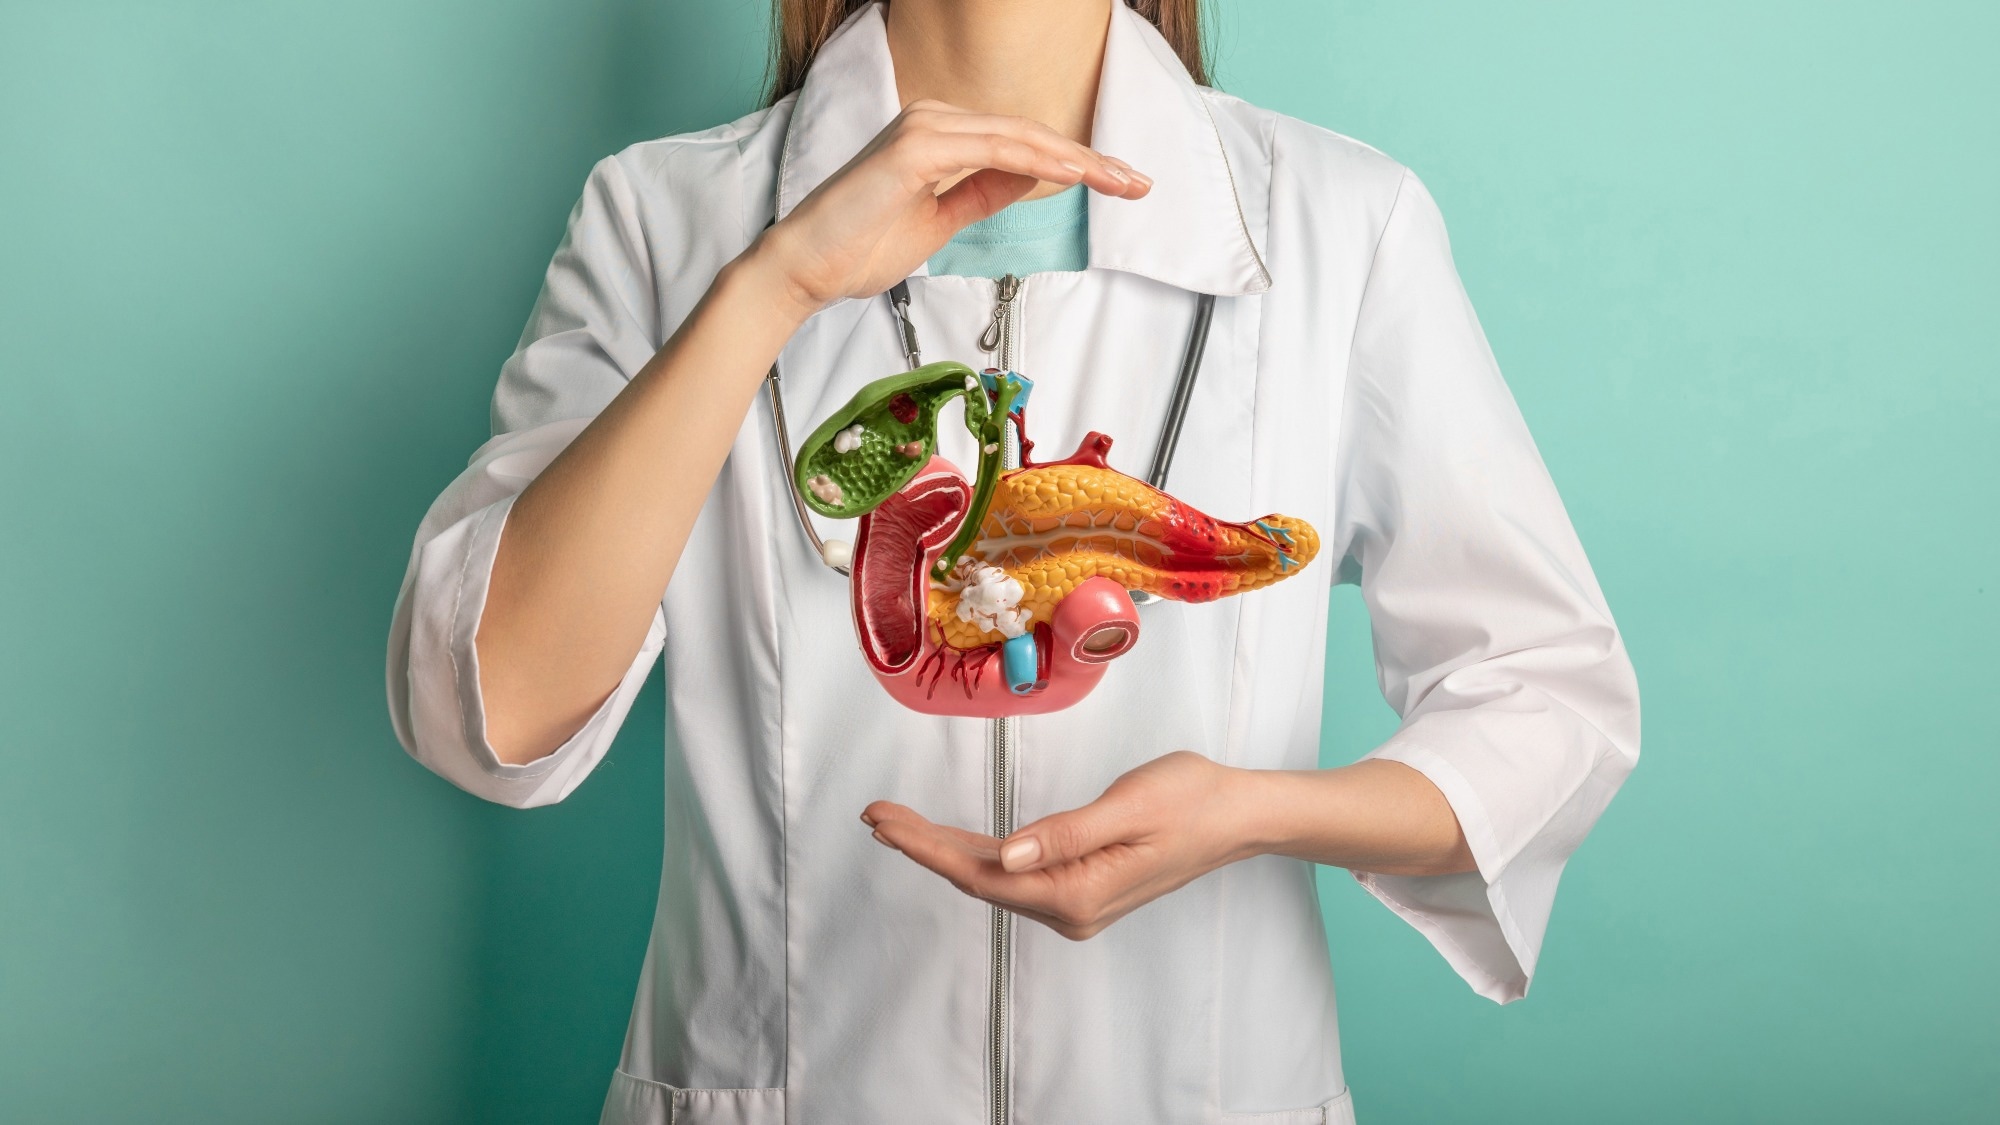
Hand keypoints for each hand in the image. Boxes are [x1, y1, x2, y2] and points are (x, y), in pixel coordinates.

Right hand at [747, 98, 1150, 317]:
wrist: (805, 268)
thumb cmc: (858, 247)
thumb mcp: (940, 220)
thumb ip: (983, 193)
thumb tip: (1030, 179)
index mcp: (938, 136)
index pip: (1021, 144)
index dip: (1074, 163)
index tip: (1118, 184)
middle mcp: (934, 121)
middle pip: (1030, 134)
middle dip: (1090, 160)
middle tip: (1137, 182)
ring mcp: (925, 129)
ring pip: (1020, 137)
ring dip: (1076, 159)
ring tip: (1118, 181)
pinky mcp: (916, 147)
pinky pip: (993, 149)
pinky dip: (1038, 160)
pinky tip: (1073, 175)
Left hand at [863, 750, 1255, 940]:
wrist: (1237, 817)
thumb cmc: (1192, 800)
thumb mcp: (1128, 806)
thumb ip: (1065, 834)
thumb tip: (1008, 855)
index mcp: (1077, 894)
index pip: (983, 874)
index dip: (926, 848)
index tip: (883, 820)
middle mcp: (1070, 910)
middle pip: (979, 879)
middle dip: (923, 847)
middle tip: (874, 814)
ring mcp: (1075, 903)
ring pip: (994, 878)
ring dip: (944, 850)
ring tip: (896, 822)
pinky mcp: (1080, 887)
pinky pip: (1017, 873)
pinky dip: (978, 854)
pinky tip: (950, 841)